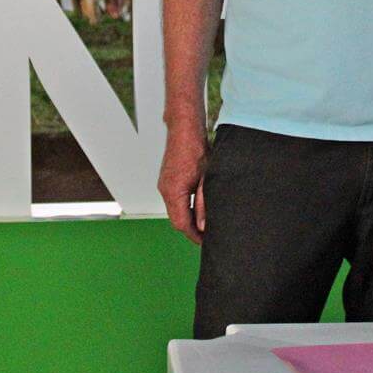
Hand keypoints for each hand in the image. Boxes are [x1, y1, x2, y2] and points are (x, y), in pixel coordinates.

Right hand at [157, 124, 208, 243]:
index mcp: (174, 192)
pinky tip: (197, 208)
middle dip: (191, 230)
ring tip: (205, 224)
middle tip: (208, 236)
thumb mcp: (206, 180)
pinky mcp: (167, 180)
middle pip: (176, 220)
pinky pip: (174, 201)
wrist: (184, 130)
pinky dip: (184, 208)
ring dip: (188, 219)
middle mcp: (165, 190)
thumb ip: (204, 205)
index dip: (194, 236)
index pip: (182, 224)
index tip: (206, 242)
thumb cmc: (197, 150)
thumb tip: (203, 226)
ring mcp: (164, 185)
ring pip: (175, 211)